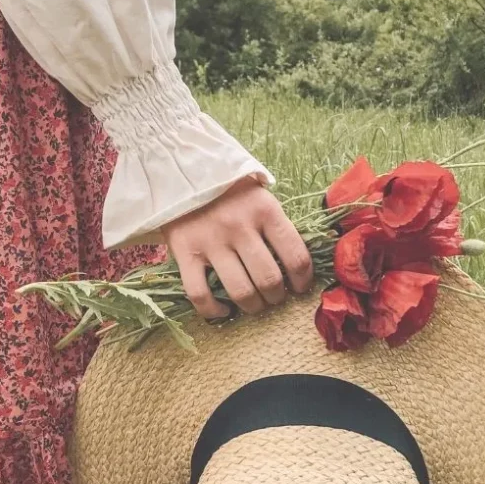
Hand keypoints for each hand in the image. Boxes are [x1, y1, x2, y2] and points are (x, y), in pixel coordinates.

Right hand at [163, 177, 313, 319]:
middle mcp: (239, 227)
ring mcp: (211, 241)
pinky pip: (200, 294)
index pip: (296, 256)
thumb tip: (297, 263)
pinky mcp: (185, 253)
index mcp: (265, 211)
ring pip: (240, 291)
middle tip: (275, 297)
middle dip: (277, 297)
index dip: (303, 280)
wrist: (181, 172)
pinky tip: (224, 311)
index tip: (300, 287)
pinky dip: (213, 311)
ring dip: (253, 306)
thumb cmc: (229, 189)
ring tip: (254, 304)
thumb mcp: (261, 196)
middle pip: (269, 280)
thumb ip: (277, 224)